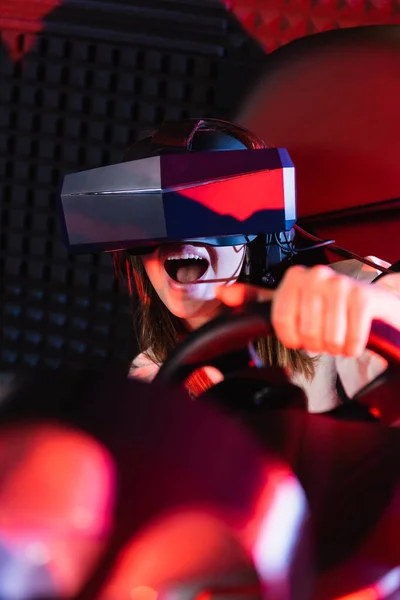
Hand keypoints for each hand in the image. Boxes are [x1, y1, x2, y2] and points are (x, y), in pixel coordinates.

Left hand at [216, 265, 399, 356]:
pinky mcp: (363, 298)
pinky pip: (351, 340)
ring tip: (340, 333)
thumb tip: (222, 293)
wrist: (373, 305)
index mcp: (294, 277)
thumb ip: (256, 299)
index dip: (292, 337)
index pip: (280, 322)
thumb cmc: (328, 306)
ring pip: (327, 339)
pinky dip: (353, 347)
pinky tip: (355, 336)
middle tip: (326, 332)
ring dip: (336, 346)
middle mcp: (316, 275)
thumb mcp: (290, 301)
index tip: (301, 335)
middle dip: (317, 343)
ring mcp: (341, 284)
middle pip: (305, 333)